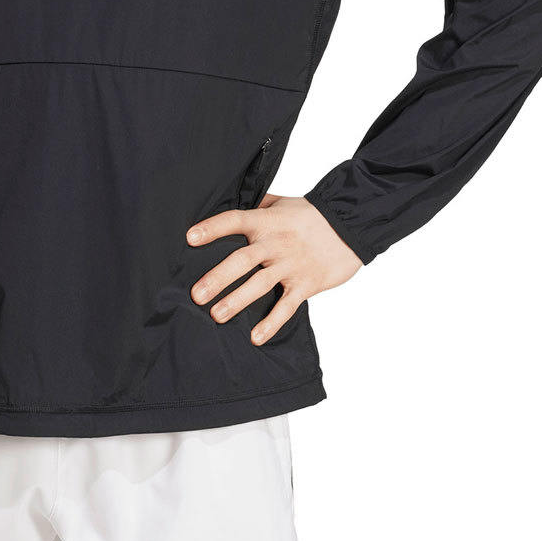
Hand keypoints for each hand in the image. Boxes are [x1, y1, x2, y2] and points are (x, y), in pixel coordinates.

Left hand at [187, 193, 362, 344]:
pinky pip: (287, 306)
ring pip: (260, 284)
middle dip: (218, 278)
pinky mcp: (306, 284)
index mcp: (267, 221)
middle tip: (196, 294)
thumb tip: (230, 203)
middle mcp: (276, 243)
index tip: (190, 238)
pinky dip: (272, 322)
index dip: (212, 228)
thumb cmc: (312, 214)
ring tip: (216, 316)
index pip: (235, 220)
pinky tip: (255, 337)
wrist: (352, 225)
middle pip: (242, 260)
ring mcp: (291, 265)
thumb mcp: (282, 203)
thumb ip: (257, 206)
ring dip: (237, 301)